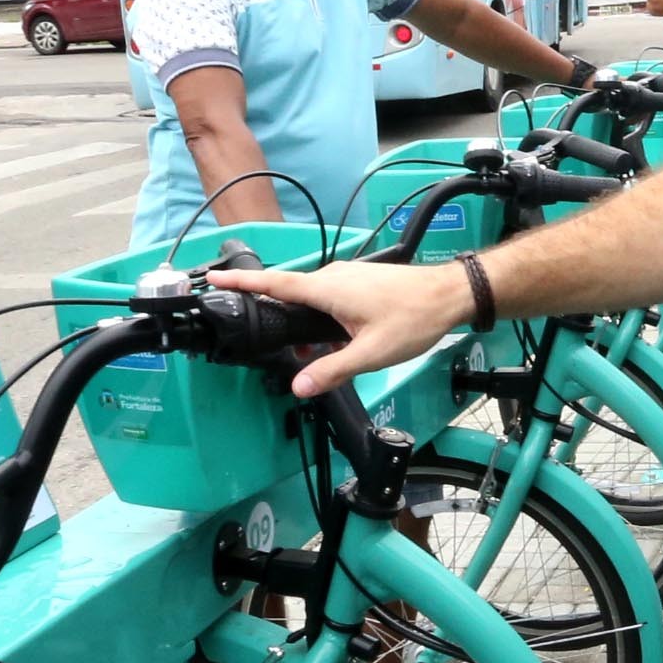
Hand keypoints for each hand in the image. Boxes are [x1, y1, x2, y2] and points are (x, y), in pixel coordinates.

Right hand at [210, 260, 473, 395]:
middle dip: (276, 316)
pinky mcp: (360, 282)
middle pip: (290, 294)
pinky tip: (336, 342)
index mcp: (327, 289)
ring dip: (305, 323)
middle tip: (265, 338)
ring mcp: (348, 277)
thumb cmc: (414, 318)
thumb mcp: (370, 353)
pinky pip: (329, 298)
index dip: (241, 282)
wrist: (450, 295)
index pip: (274, 284)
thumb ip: (331, 370)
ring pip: (312, 299)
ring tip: (311, 353)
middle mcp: (333, 277)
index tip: (213, 276)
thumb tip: (299, 386)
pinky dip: (323, 318)